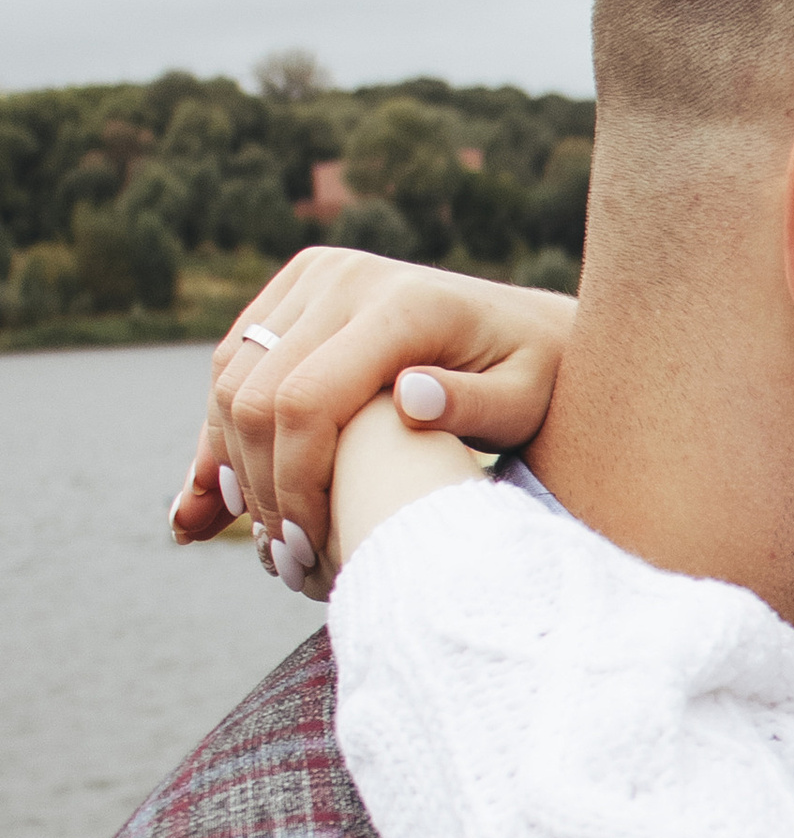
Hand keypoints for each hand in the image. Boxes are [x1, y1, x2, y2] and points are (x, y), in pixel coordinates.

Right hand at [170, 251, 574, 594]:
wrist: (528, 325)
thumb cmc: (536, 378)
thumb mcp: (526, 399)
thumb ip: (474, 407)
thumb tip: (409, 400)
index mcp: (402, 306)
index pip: (306, 400)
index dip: (293, 483)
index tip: (305, 550)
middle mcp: (347, 277)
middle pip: (257, 392)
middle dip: (259, 485)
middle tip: (280, 561)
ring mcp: (316, 277)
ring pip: (233, 375)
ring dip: (226, 461)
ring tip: (253, 539)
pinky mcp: (298, 290)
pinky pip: (236, 361)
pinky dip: (221, 430)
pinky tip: (213, 497)